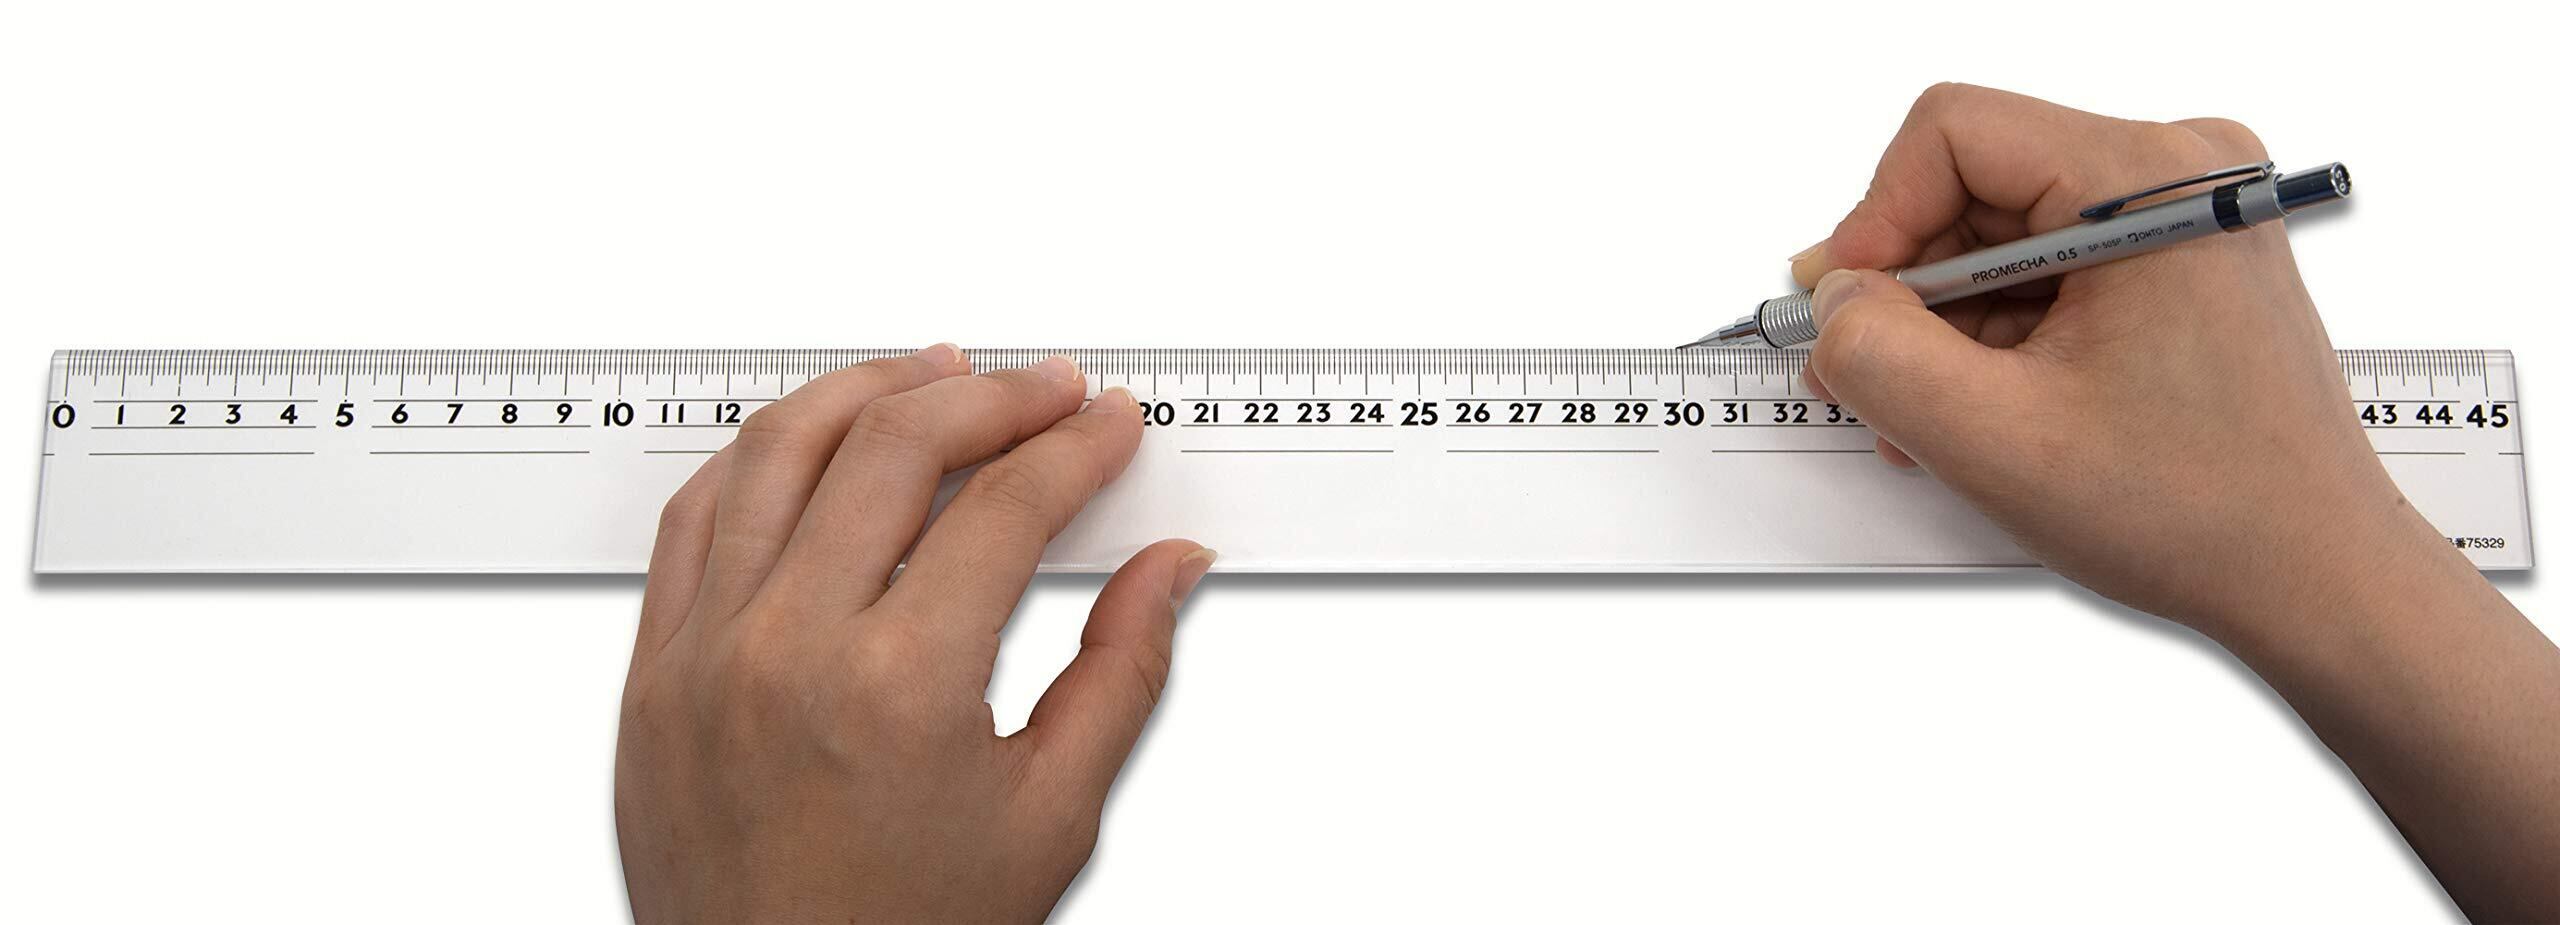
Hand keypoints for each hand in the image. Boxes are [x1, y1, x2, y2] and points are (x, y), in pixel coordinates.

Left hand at [614, 345, 1214, 922]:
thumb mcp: (1050, 817)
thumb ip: (1122, 673)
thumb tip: (1171, 566)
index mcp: (898, 689)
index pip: (1005, 509)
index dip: (1075, 448)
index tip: (1109, 424)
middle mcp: (787, 651)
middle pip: (894, 447)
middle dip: (990, 396)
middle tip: (1048, 390)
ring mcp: (703, 655)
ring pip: (778, 453)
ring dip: (868, 391)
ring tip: (935, 372)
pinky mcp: (650, 672)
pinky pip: (693, 518)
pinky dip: (759, 456)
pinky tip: (813, 440)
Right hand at [1794, 84, 2559, 920]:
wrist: (2318, 579)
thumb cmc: (2203, 513)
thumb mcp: (1995, 440)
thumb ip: (1878, 355)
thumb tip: (1833, 300)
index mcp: (2148, 180)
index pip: (1952, 134)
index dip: (1875, 222)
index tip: (1849, 313)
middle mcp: (2178, 171)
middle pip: (1973, 184)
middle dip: (1909, 290)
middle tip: (1876, 386)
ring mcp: (2185, 214)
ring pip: (2001, 234)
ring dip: (1949, 327)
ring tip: (1941, 422)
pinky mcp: (2181, 260)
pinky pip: (2047, 268)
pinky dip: (1998, 337)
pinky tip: (1990, 412)